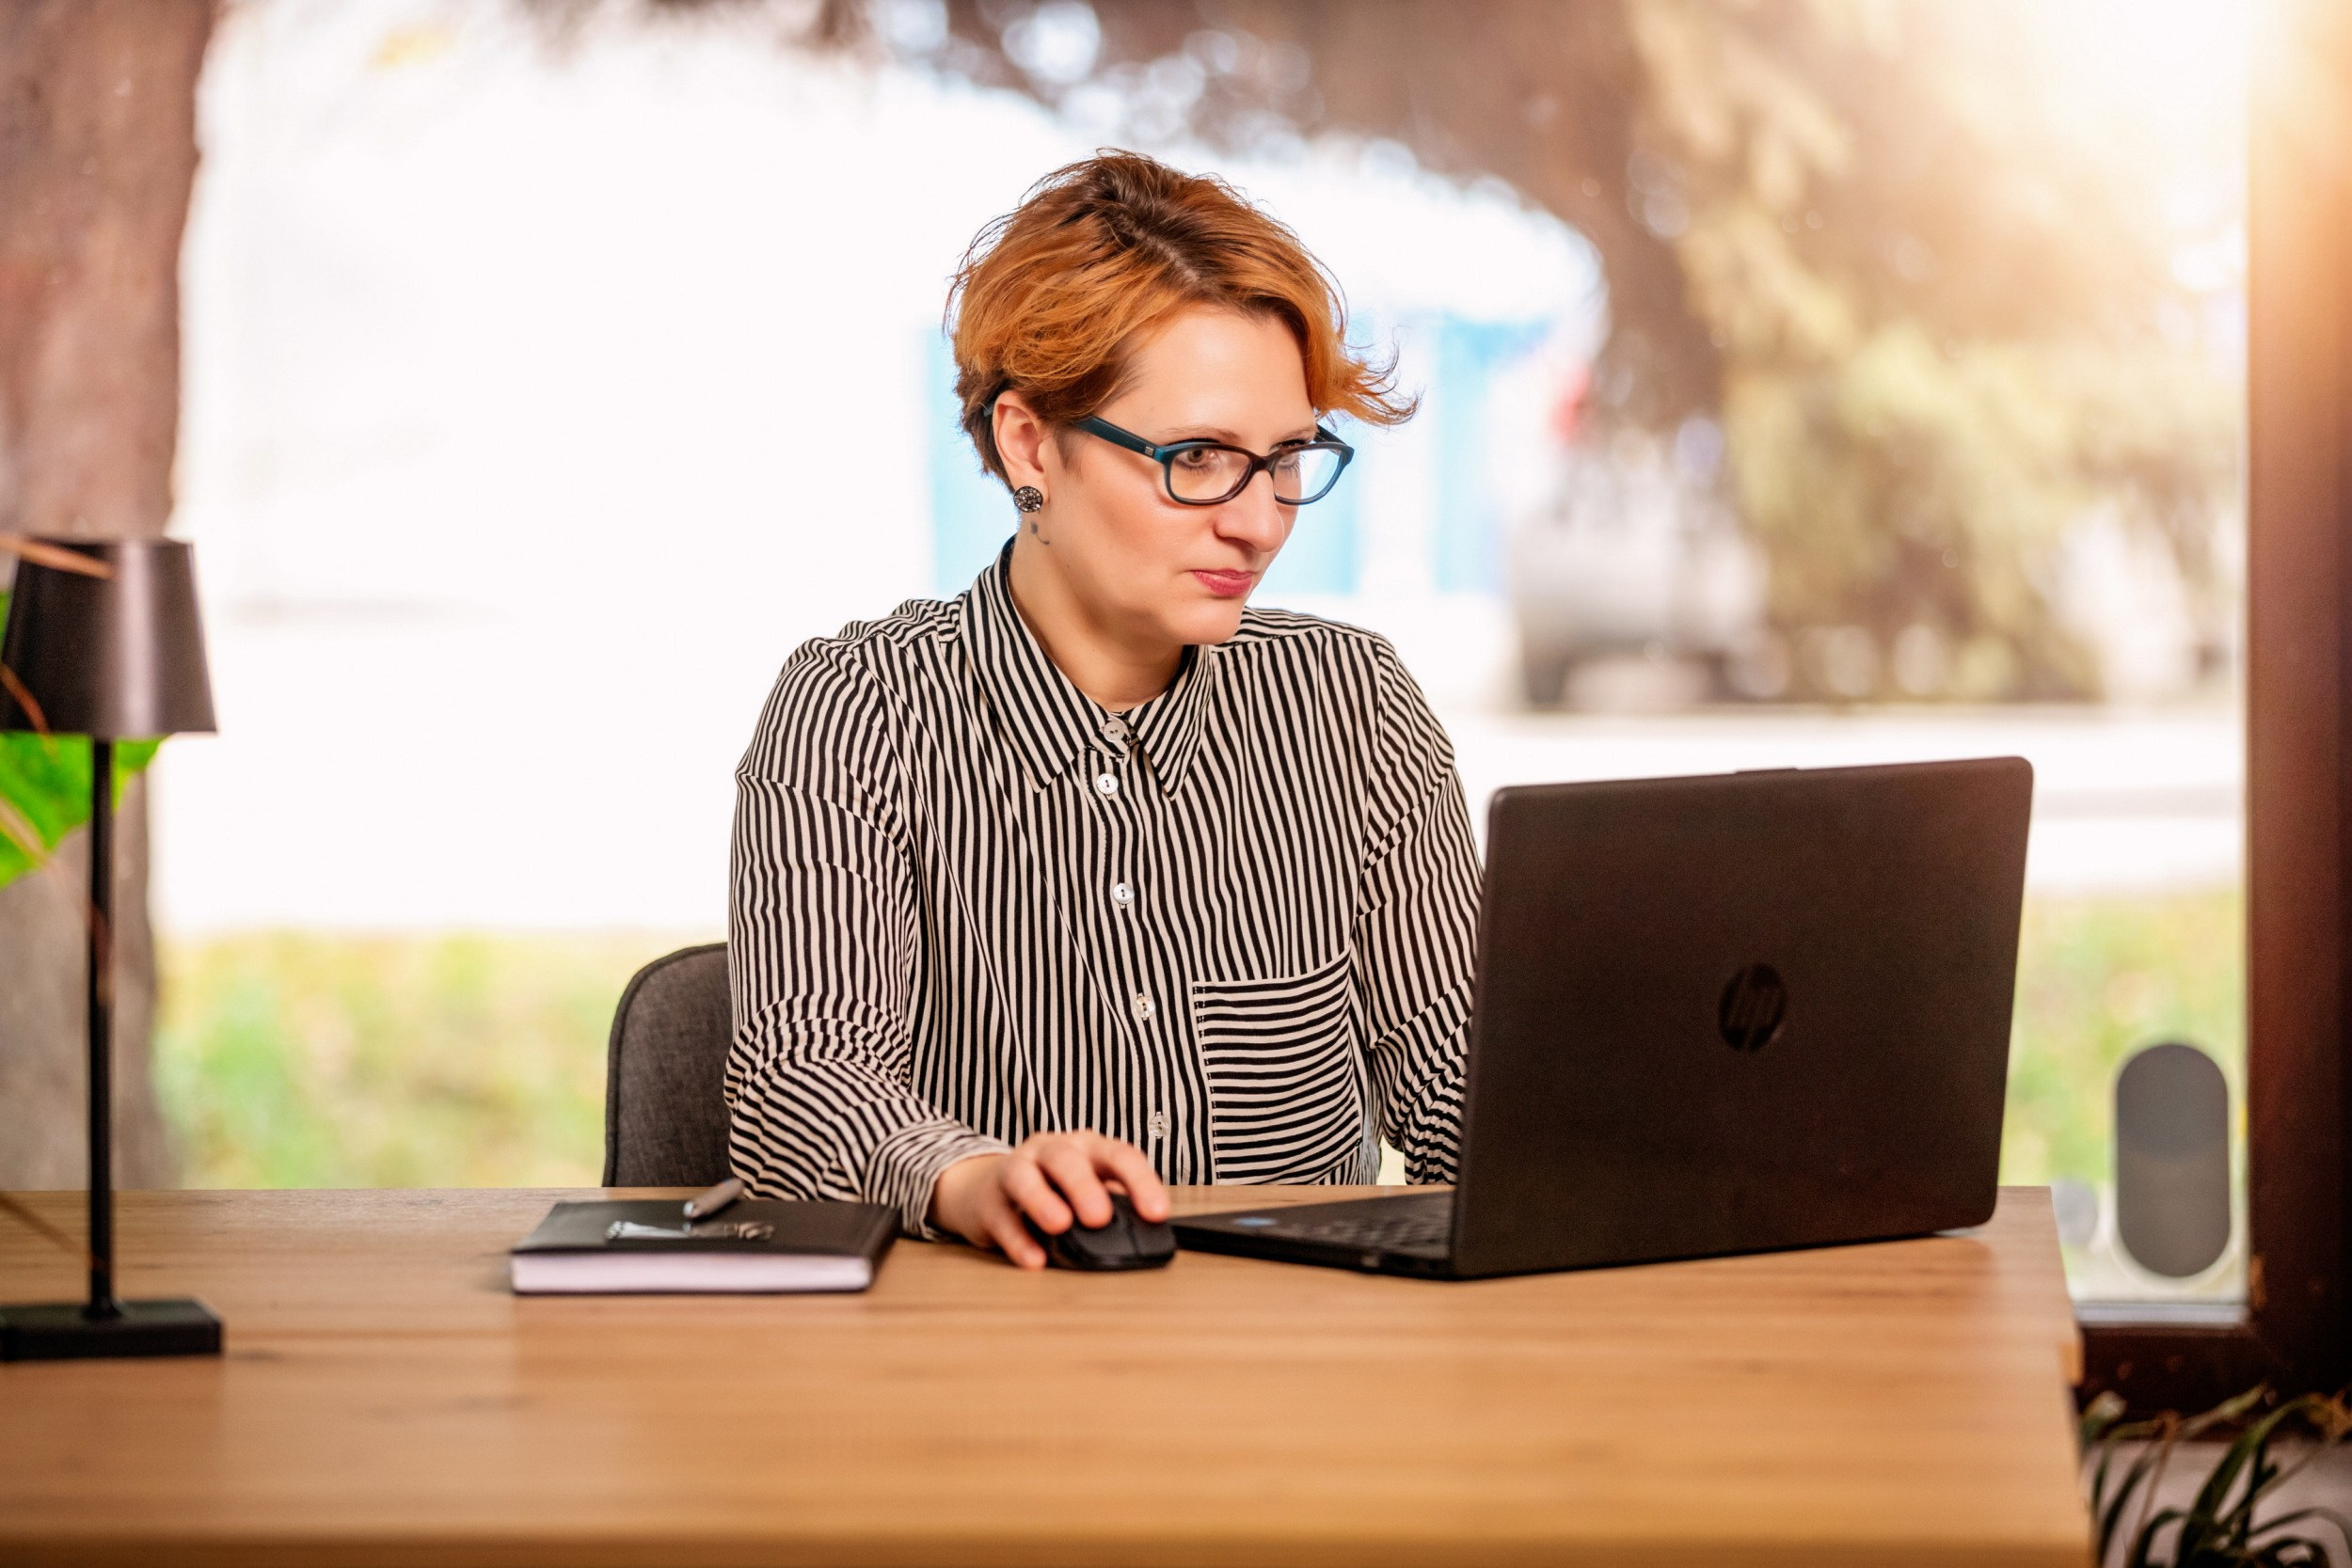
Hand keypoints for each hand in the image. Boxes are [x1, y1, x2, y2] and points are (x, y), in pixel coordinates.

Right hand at [929, 1131, 1170, 1268]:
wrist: (987, 1188)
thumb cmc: (1053, 1189)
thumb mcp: (1087, 1189)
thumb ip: (1112, 1208)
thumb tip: (1140, 1239)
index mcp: (1086, 1148)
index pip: (1118, 1155)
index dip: (1141, 1182)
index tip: (1157, 1213)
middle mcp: (1050, 1151)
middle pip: (1066, 1160)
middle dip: (1084, 1187)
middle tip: (1100, 1218)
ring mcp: (1015, 1169)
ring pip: (1024, 1177)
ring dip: (1042, 1200)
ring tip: (1060, 1225)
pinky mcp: (987, 1198)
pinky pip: (1001, 1216)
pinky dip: (1017, 1239)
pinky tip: (1033, 1259)